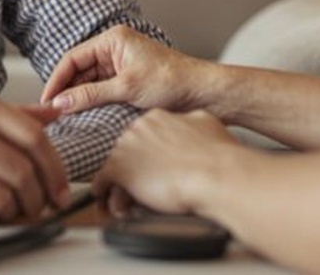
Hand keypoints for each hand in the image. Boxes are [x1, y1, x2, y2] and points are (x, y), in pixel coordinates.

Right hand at [0, 89, 70, 224]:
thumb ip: (12, 114)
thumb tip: (56, 112)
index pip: (34, 137)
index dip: (55, 167)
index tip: (61, 186)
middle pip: (24, 171)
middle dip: (39, 196)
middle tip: (40, 205)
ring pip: (4, 197)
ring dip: (14, 210)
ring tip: (9, 208)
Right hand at [41, 25, 208, 114]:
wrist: (203, 92)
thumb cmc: (172, 81)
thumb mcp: (127, 88)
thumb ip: (91, 95)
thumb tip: (62, 103)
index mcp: (113, 40)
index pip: (72, 58)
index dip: (56, 80)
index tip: (46, 101)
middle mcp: (115, 49)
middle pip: (79, 70)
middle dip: (66, 91)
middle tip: (53, 114)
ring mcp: (121, 65)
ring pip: (89, 82)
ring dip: (79, 99)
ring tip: (66, 119)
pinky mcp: (128, 80)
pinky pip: (102, 90)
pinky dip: (93, 102)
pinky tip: (85, 117)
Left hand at [93, 109, 240, 215]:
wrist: (215, 174)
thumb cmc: (218, 157)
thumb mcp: (208, 126)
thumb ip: (192, 124)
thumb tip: (193, 129)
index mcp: (159, 116)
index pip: (143, 134)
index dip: (147, 153)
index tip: (151, 165)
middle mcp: (139, 126)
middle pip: (127, 148)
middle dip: (133, 167)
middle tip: (142, 185)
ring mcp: (126, 146)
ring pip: (114, 165)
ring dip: (120, 184)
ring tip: (127, 200)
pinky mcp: (119, 168)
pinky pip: (101, 181)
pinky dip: (104, 193)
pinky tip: (110, 202)